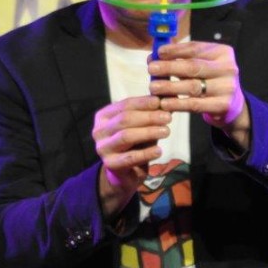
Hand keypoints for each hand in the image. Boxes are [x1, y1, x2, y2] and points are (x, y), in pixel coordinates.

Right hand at [92, 95, 171, 215]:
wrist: (125, 172)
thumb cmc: (134, 143)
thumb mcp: (142, 125)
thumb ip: (151, 111)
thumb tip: (168, 94)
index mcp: (104, 116)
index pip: (124, 105)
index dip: (143, 102)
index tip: (160, 101)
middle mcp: (99, 131)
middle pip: (125, 119)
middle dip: (148, 117)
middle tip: (167, 117)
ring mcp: (103, 148)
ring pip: (126, 136)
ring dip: (148, 132)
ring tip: (166, 131)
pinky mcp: (110, 164)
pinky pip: (130, 157)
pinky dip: (146, 153)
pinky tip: (159, 150)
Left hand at [147, 41, 250, 151]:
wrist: (230, 103)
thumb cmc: (209, 79)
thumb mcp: (201, 64)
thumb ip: (181, 59)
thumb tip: (153, 57)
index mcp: (222, 52)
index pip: (196, 48)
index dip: (175, 50)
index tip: (158, 52)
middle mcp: (228, 68)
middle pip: (193, 66)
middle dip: (169, 67)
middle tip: (151, 69)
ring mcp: (227, 88)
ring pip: (193, 86)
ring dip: (170, 87)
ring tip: (153, 87)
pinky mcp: (223, 105)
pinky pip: (195, 104)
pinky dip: (177, 103)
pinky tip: (164, 103)